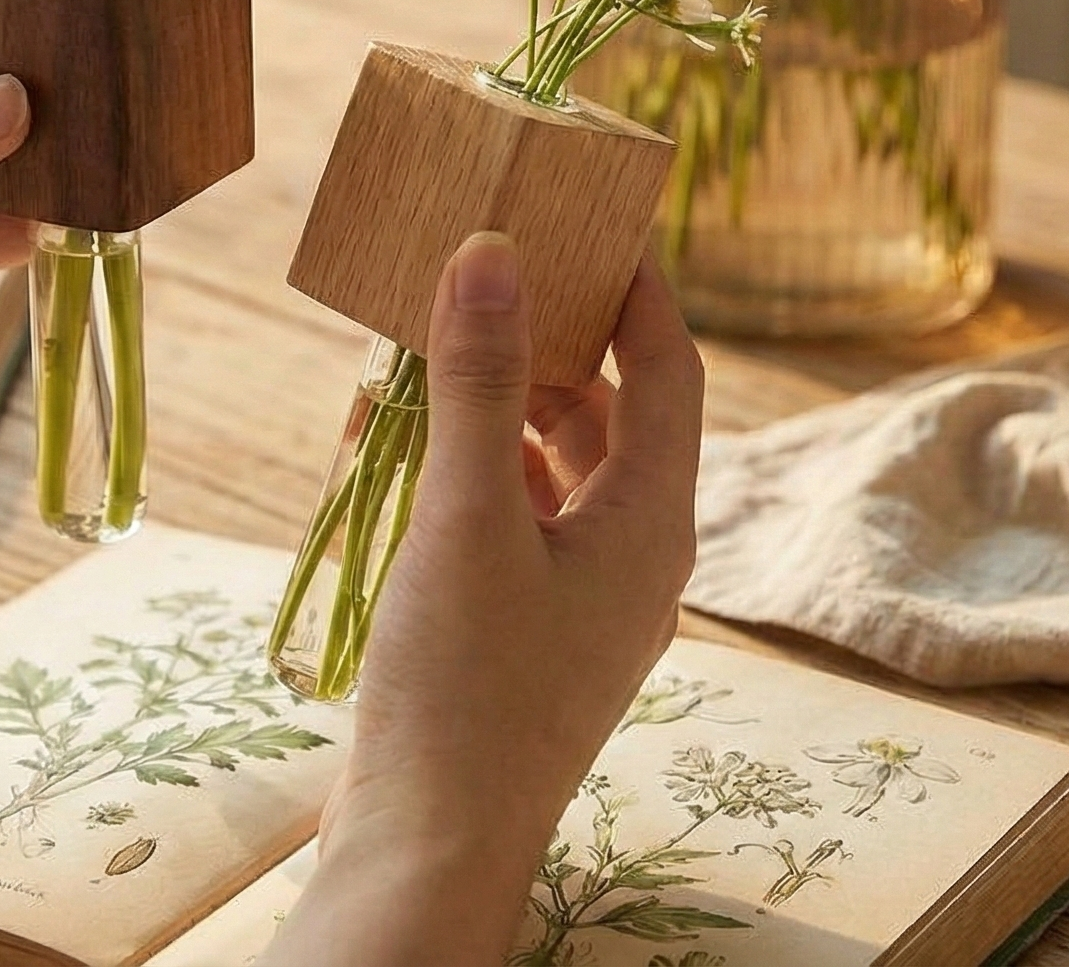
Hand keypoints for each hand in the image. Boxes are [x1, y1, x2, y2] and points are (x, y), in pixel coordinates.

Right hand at [267, 236, 703, 966]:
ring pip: (551, 464)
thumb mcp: (469, 516)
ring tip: (420, 350)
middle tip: (485, 272)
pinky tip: (396, 444)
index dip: (641, 288)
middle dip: (546, 340)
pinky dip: (466, 469)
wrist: (426, 850)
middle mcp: (632, 555)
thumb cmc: (464, 687)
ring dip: (493, 405)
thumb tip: (493, 249)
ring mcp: (580, 598)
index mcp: (652, 522)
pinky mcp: (525, 628)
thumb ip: (481, 380)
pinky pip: (511, 516)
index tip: (595, 219)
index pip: (672, 370)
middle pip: (610, 412)